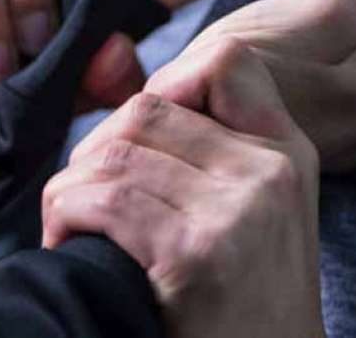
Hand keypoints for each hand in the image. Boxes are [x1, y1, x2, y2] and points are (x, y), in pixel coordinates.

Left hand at [43, 53, 324, 337]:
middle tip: (87, 194)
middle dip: (96, 147)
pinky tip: (70, 242)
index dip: (169, 79)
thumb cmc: (250, 295)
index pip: (227, 60)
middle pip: (147, 108)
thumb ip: (217, 148)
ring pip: (115, 153)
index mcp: (289, 150)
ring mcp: (238, 209)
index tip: (141, 137)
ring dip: (72, 188)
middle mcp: (271, 170)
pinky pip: (104, 200)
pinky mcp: (197, 253)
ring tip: (72, 222)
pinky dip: (66, 215)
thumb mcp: (259, 207)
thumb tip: (127, 91)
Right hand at [147, 0, 355, 170]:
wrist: (194, 133)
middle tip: (296, 19)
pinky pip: (336, 94)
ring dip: (329, 47)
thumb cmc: (257, 66)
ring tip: (282, 47)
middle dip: (351, 18)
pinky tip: (280, 76)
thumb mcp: (325, 8)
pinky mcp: (329, 150)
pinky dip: (316, 78)